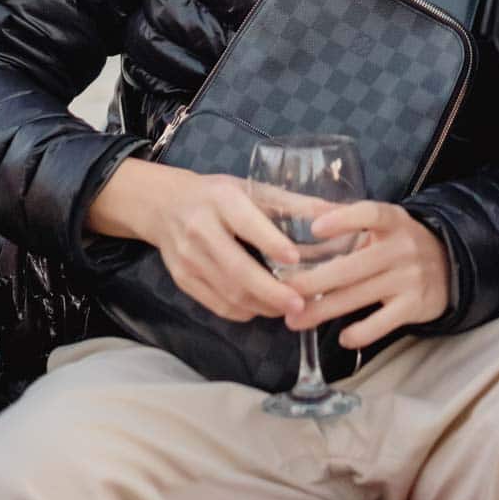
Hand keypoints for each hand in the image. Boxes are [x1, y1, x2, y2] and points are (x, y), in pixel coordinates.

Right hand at [85, 158, 305, 323]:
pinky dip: (243, 312)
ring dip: (262, 305)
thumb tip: (336, 213)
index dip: (271, 242)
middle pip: (236, 268)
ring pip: (227, 292)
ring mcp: (187, 259)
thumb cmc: (216, 194)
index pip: (247, 223)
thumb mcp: (250, 187)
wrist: (163, 205)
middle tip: (301, 303)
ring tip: (290, 308)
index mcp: (221, 199)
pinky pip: (216, 304)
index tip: (295, 259)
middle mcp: (200, 229)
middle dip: (271, 292)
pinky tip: (264, 308)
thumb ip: (291, 203)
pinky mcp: (182, 280)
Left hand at [286, 202, 450, 349]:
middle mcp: (402, 247)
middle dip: (314, 281)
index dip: (343, 219)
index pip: (370, 214)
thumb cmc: (400, 242)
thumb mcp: (383, 223)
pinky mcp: (415, 305)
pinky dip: (362, 332)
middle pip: (353, 266)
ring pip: (360, 296)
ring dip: (324, 310)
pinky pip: (383, 322)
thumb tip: (302, 209)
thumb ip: (346, 217)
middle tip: (284, 292)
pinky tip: (342, 337)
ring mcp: (409, 277)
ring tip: (294, 320)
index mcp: (392, 220)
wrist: (450, 264)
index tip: (315, 228)